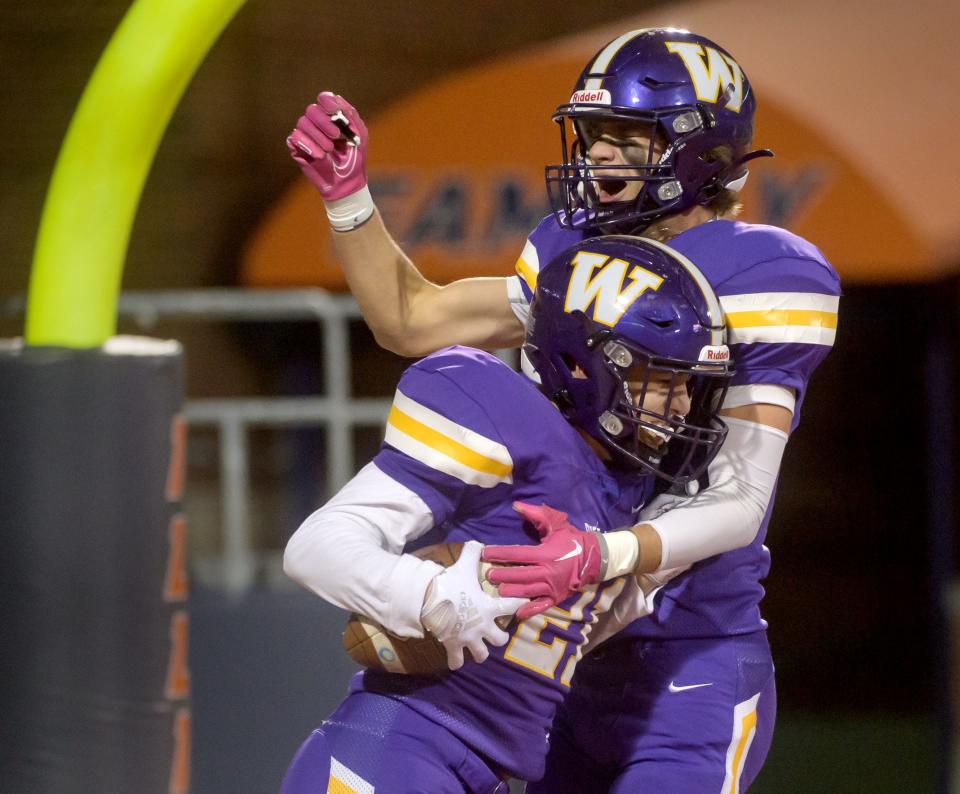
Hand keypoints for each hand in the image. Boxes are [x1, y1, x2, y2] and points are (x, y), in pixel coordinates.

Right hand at [286, 92, 368, 201]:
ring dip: (318, 136)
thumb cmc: (355, 159)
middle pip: (311, 110)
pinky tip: (319, 155)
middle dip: (324, 121)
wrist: (347, 184)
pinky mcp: (297, 148)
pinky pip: (295, 137)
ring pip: (302, 123)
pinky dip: (308, 145)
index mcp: (332, 117)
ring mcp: (306, 135)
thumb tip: (336, 98)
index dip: (327, 102)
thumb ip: (351, 116)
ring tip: (329, 150)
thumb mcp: (359, 136)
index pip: (323, 99)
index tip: (335, 112)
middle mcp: (317, 123)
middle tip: (336, 136)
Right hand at [420, 541, 526, 670]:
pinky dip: (456, 661)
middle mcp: (483, 626)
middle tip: (493, 631)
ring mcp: (469, 639)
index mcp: (489, 607)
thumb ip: (472, 554)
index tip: (524, 603)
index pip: (513, 606)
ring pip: (482, 655)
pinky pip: (457, 662)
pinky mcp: (454, 647)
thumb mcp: (463, 566)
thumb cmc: (450, 583)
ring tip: (476, 646)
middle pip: (500, 640)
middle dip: (498, 637)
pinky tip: (456, 658)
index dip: (520, 603)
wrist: (429, 600)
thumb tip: (478, 542)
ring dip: (480, 651)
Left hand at [481, 502, 601, 618]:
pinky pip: (541, 605)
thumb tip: (516, 506)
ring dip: (511, 591)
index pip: (517, 554)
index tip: (486, 553)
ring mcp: (552, 587)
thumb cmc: (571, 540)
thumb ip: (535, 515)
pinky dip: (529, 610)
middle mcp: (547, 571)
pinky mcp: (557, 597)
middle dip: (502, 574)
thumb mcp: (555, 524)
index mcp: (545, 553)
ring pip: (527, 590)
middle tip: (487, 574)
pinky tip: (518, 612)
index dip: (500, 553)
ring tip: (498, 590)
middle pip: (519, 574)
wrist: (595, 558)